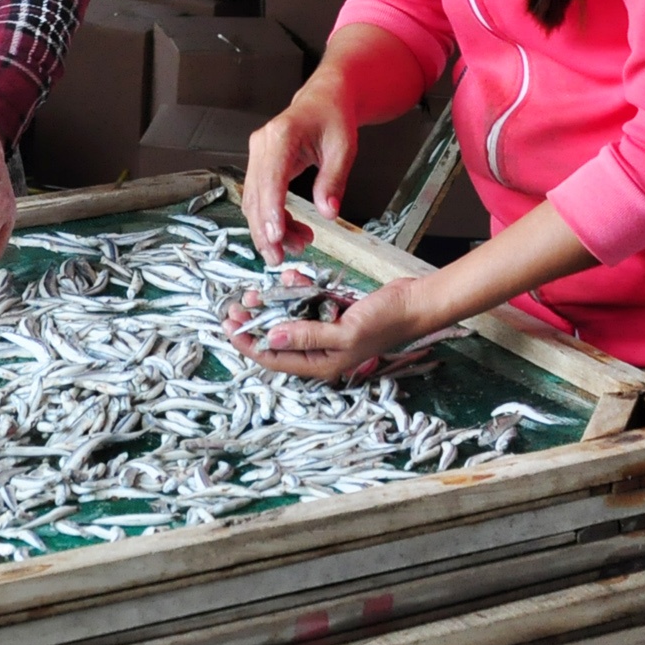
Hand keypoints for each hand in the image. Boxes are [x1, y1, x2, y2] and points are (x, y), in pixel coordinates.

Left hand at [225, 276, 426, 381]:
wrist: (415, 302)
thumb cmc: (386, 321)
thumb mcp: (344, 331)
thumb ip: (307, 335)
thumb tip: (271, 336)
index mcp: (323, 364)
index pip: (275, 358)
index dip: (249, 343)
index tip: (229, 325)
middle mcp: (322, 352)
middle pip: (278, 340)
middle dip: (256, 322)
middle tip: (235, 304)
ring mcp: (328, 332)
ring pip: (290, 320)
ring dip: (273, 304)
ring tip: (255, 291)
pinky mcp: (335, 313)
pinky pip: (307, 304)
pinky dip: (297, 292)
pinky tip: (291, 279)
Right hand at [243, 83, 358, 264]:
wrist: (324, 99)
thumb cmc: (333, 118)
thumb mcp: (343, 148)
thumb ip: (333, 181)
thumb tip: (327, 213)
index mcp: (282, 135)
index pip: (271, 178)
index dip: (271, 210)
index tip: (275, 236)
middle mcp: (262, 144)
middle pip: (256, 195)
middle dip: (265, 230)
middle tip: (279, 258)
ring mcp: (257, 154)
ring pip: (254, 201)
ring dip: (268, 228)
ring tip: (295, 246)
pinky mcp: (260, 165)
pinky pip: (259, 197)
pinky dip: (271, 218)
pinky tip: (289, 231)